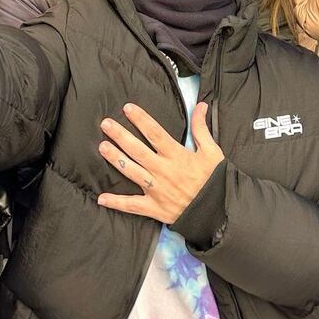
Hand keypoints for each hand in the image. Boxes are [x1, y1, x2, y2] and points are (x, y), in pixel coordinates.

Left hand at [97, 102, 223, 223]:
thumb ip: (201, 128)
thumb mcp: (212, 151)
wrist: (217, 213)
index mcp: (176, 156)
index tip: (127, 108)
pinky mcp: (154, 208)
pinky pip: (132, 205)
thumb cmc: (214, 180)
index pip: (154, 133)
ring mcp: (156, 190)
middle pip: (137, 150)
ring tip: (102, 147)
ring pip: (131, 172)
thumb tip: (201, 105)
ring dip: (115, 159)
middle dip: (120, 135)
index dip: (141, 119)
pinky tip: (101, 198)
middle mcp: (163, 171)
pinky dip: (117, 203)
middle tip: (106, 124)